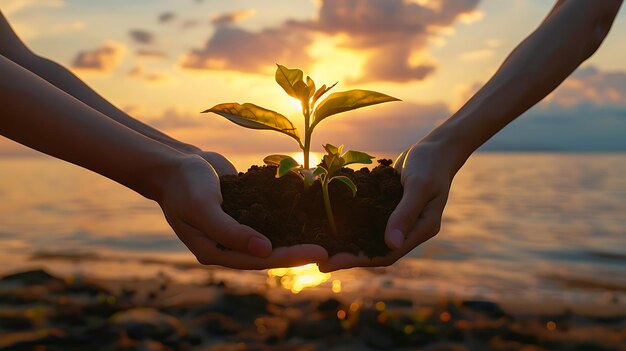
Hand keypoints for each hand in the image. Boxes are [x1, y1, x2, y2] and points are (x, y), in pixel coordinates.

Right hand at [156, 154, 327, 268]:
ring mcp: (238, 228)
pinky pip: (270, 216)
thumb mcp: (203, 208)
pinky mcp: (245, 210)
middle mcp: (230, 244)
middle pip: (271, 252)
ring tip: (325, 234)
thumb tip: (265, 251)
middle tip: (330, 248)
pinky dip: (288, 215)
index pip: (260, 259)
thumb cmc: (184, 186)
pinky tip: (309, 212)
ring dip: (296, 235)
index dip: (291, 257)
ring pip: (273, 236)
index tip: (319, 253)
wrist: (174, 163)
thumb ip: (231, 232)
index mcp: (217, 251)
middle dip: (300, 250)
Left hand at [318, 141, 456, 271]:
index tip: (332, 263)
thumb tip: (391, 243)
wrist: (437, 148)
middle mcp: (410, 230)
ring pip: (371, 237)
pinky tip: (332, 222)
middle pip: (376, 250)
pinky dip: (352, 224)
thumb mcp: (419, 186)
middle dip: (349, 257)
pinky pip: (369, 220)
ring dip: (349, 242)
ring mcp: (399, 219)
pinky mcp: (390, 208)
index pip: (388, 254)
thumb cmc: (431, 164)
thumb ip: (405, 213)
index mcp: (421, 229)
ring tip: (322, 246)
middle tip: (319, 262)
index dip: (359, 260)